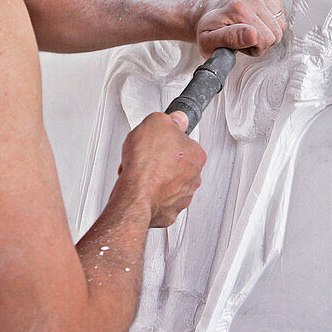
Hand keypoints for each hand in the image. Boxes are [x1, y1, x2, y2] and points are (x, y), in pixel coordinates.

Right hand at [115, 112, 206, 227]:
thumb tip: (175, 119)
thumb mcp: (156, 123)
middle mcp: (194, 178)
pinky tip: (139, 186)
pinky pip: (158, 200)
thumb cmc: (147, 163)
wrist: (135, 194)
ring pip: (167, 183)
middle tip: (146, 156)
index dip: (166, 140)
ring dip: (154, 178)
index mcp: (196, 155)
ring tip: (139, 172)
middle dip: (160, 161)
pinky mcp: (168, 212)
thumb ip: (169, 119)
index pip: (184, 143)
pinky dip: (148, 195)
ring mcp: (181, 197)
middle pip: (176, 164)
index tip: (158, 140)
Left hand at [193, 0, 286, 56]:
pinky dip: (271, 18)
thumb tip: (253, 36)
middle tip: (245, 37)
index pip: (266, 39)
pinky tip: (256, 18)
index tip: (242, 45)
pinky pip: (281, 11)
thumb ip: (230, 39)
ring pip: (280, 22)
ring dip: (267, 29)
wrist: (204, 9)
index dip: (255, 48)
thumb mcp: (209, 41)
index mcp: (237, 9)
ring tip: (250, 28)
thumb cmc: (206, 27)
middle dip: (262, 40)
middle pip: (276, 31)